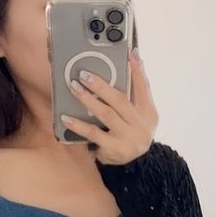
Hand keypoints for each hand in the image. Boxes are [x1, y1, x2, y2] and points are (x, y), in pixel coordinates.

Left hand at [61, 49, 158, 164]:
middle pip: (120, 100)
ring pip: (106, 115)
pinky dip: (79, 125)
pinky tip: (66, 118)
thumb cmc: (133, 131)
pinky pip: (94, 134)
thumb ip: (136, 93)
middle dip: (101, 86)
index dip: (137, 70)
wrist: (138, 163)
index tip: (131, 53)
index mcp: (148, 112)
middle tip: (84, 74)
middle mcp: (141, 125)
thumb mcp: (141, 115)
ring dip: (88, 100)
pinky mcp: (115, 149)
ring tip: (74, 88)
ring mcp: (128, 138)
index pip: (143, 87)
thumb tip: (132, 61)